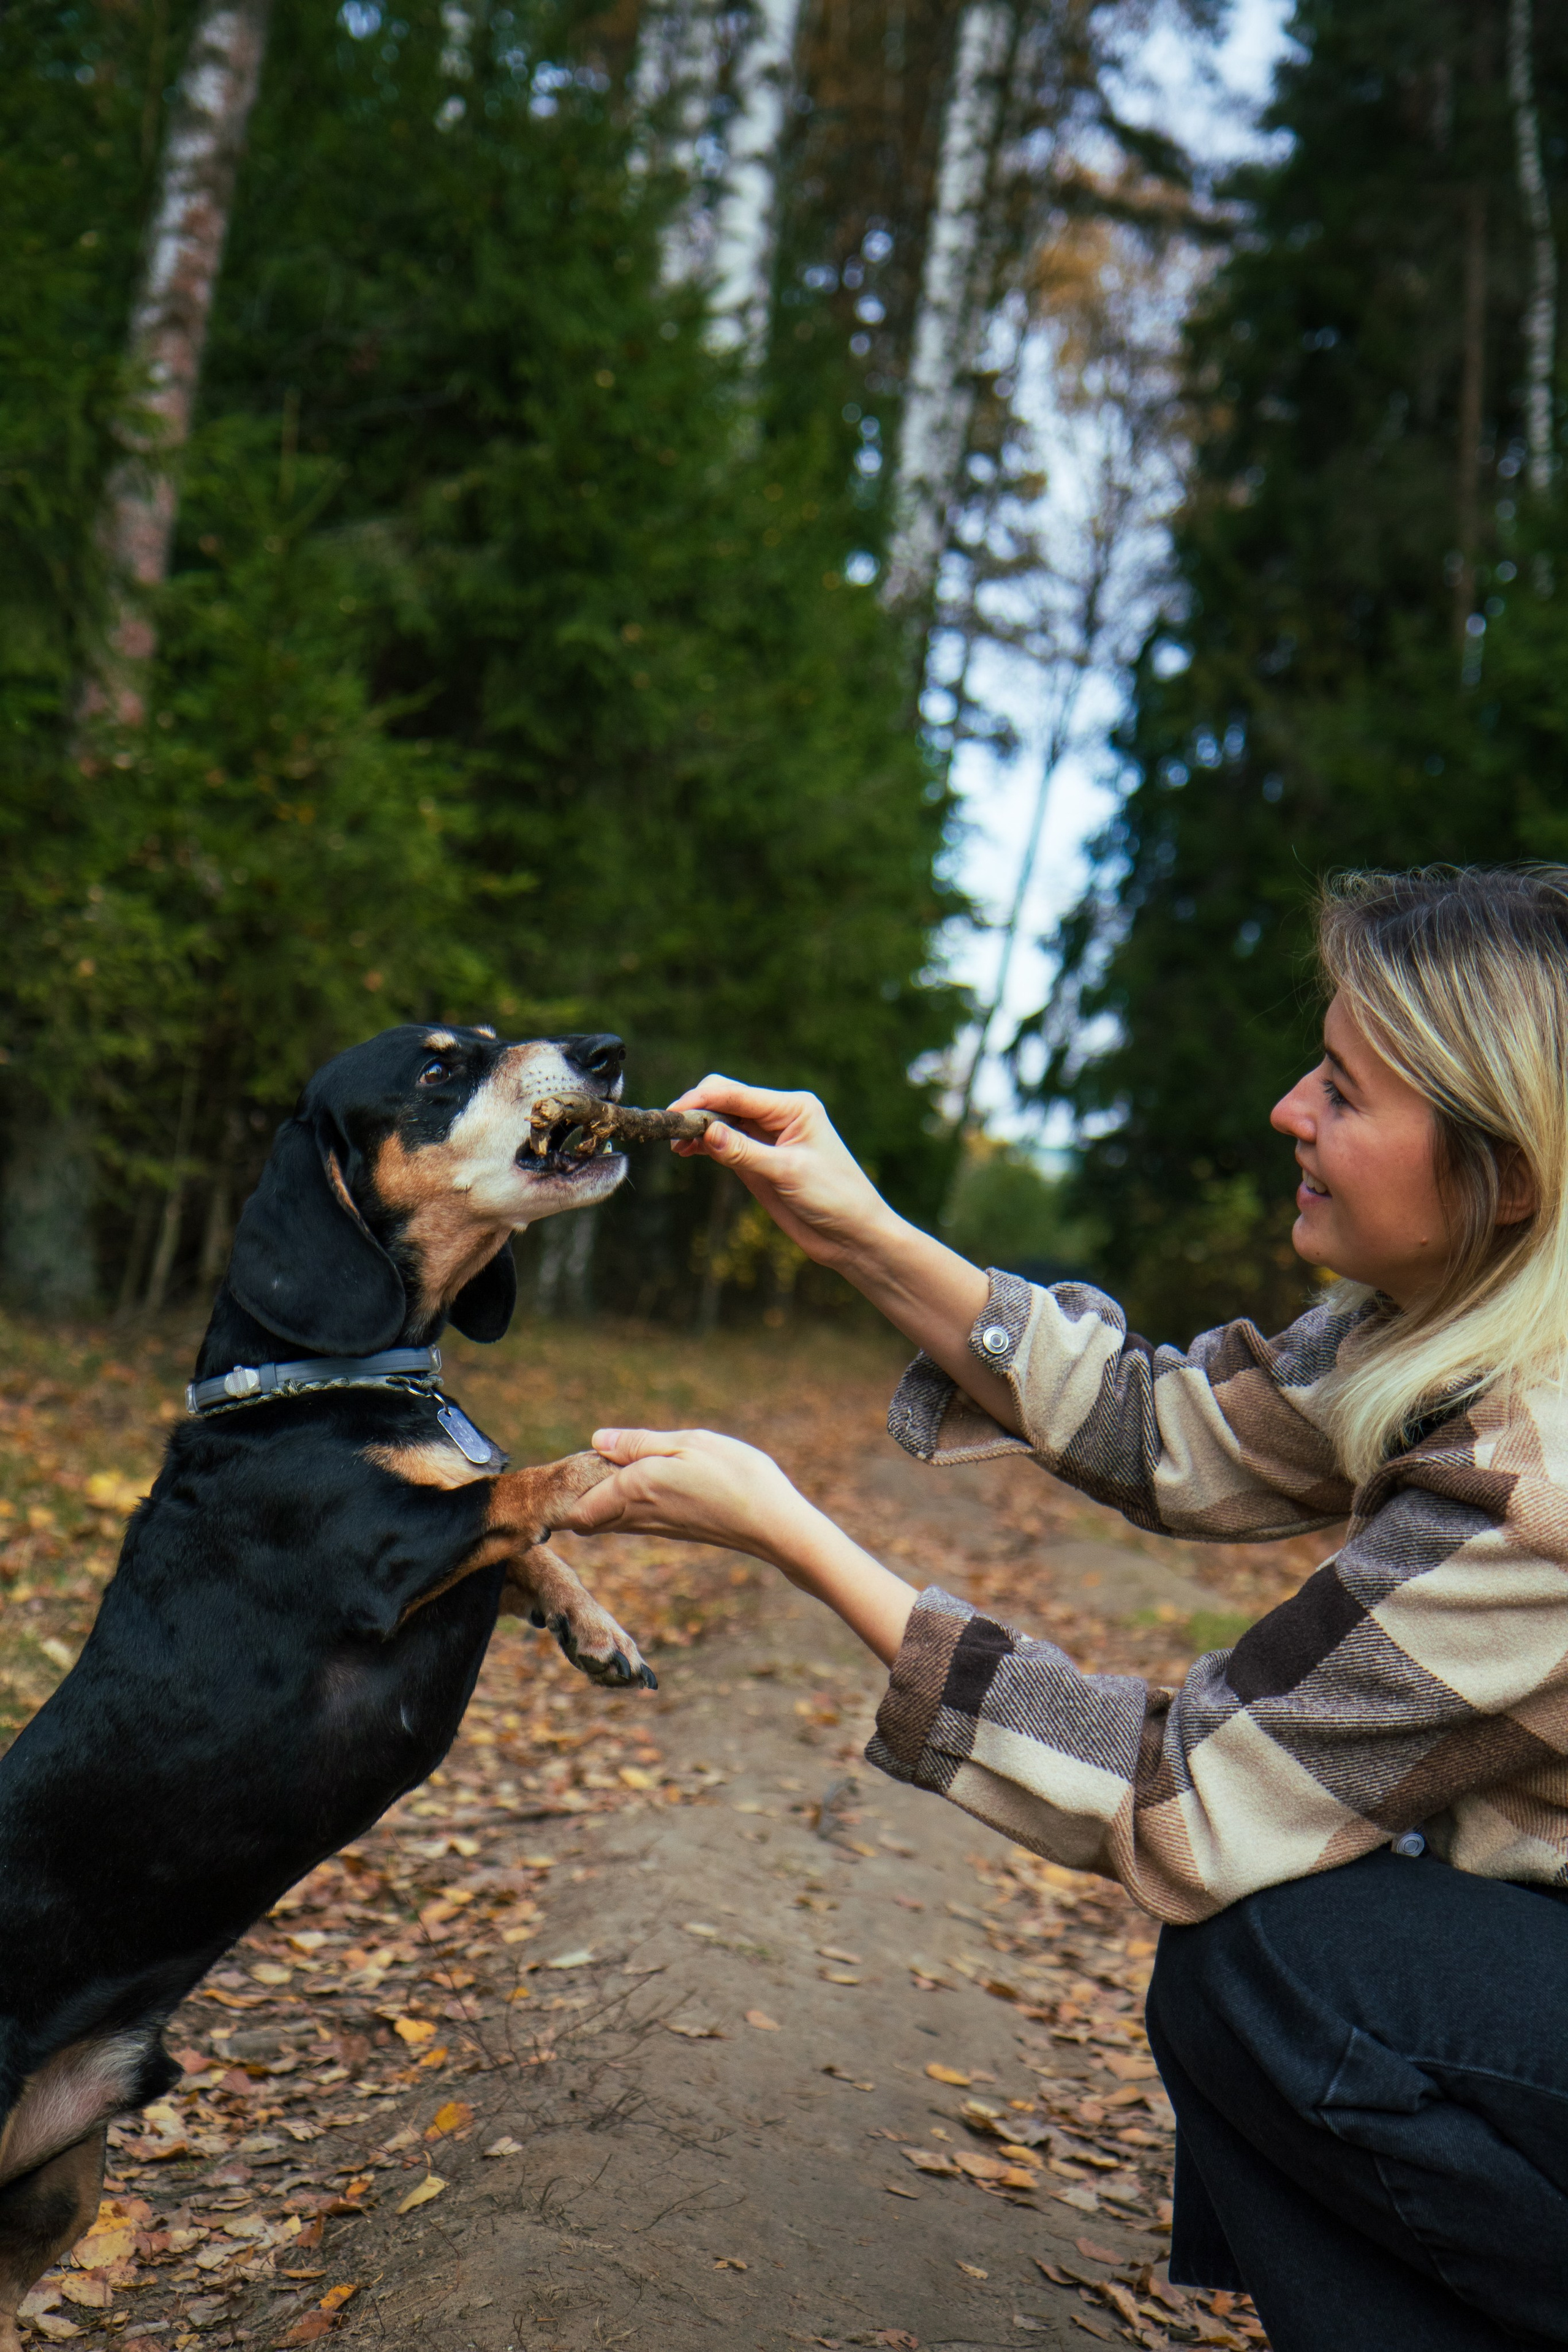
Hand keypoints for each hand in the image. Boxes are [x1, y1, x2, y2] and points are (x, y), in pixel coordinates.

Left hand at [554, 1427, 812, 1564]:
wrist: (773, 1523)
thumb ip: (638, 1443)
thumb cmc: (735, 1475)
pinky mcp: (676, 1531)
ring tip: (620, 1464)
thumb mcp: (688, 1443)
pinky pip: (635, 1521)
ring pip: (611, 1521)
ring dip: (605, 1498)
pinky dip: (628, 1503)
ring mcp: (658, 1527)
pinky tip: (649, 1479)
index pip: (577, 1509)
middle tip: (592, 1461)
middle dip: (580, 1495)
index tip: (574, 1464)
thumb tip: (597, 1440)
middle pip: (588, 1520)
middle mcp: (639, 1515)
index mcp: (634, 1489)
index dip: (567, 1491)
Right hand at [664, 1076, 895, 1271]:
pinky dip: (704, 1145)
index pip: (738, 1093)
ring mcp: (766, 1138)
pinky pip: (724, 1144)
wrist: (852, 1234)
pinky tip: (686, 1151)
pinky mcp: (758, 1160)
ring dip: (697, 1129)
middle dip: (697, 1111)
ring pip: (721, 1121)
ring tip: (675, 1145)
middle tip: (672, 1132)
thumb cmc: (835, 1197)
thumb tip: (707, 1131)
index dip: (703, 1100)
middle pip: (726, 1100)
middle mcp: (779, 1116)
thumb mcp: (788, 1172)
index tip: (675, 1113)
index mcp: (793, 1107)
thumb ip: (745, 1152)